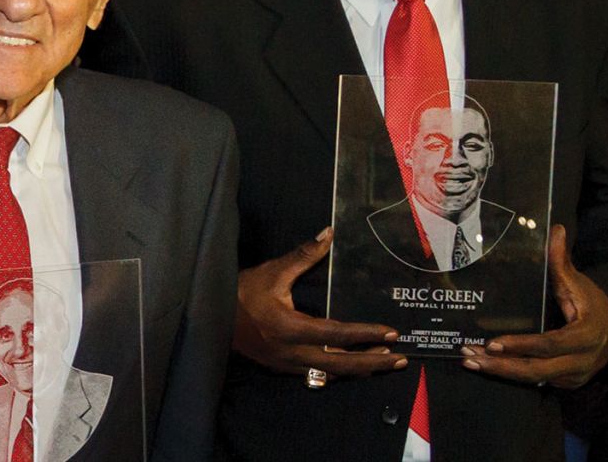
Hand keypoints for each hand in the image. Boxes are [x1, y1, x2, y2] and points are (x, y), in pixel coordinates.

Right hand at [232, 229, 407, 377]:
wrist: (208, 319)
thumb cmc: (240, 293)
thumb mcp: (271, 272)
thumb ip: (302, 255)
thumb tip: (328, 234)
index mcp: (291, 327)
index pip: (338, 334)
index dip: (367, 334)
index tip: (391, 332)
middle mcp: (292, 351)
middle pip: (342, 363)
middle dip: (373, 362)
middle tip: (400, 358)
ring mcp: (287, 364)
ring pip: (331, 372)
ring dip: (359, 369)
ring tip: (383, 362)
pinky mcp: (282, 368)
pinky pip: (317, 374)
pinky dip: (338, 371)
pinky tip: (351, 368)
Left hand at [466, 224, 607, 388]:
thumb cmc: (591, 306)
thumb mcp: (578, 284)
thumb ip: (561, 262)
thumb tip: (555, 229)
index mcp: (586, 335)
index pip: (551, 344)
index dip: (522, 345)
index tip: (492, 343)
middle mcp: (580, 360)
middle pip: (537, 369)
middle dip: (501, 365)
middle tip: (469, 356)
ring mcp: (572, 375)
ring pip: (533, 379)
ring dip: (500, 371)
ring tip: (470, 361)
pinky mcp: (564, 382)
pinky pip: (535, 381)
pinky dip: (510, 373)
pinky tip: (486, 364)